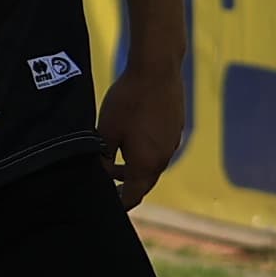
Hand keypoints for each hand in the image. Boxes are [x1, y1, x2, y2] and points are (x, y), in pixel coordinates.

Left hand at [99, 55, 186, 209]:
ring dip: (134, 167)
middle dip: (125, 186)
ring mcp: (173, 143)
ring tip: (113, 161)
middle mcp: (163, 158)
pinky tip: (131, 138)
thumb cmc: (128, 100)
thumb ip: (101, 157)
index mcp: (146, 165)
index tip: (107, 207)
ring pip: (151, 165)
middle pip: (143, 183)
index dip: (118, 204)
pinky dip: (144, 152)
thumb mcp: (106, 131)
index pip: (132, 196)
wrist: (157, 69)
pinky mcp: (176, 128)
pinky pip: (159, 149)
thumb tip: (98, 171)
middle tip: (107, 186)